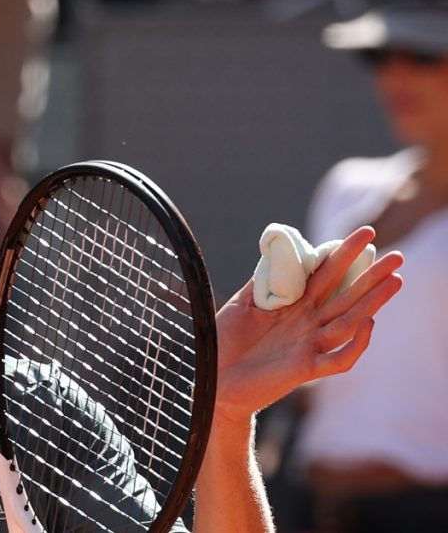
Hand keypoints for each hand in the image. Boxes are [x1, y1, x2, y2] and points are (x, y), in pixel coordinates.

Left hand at [213, 227, 402, 425]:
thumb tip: (278, 251)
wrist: (212, 378)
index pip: (325, 275)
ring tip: (395, 280)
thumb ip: (262, 282)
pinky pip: (338, 359)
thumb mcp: (241, 305)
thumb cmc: (224, 342)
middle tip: (398, 256)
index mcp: (293, 306)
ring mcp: (308, 346)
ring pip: (348, 322)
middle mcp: (306, 324)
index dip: (344, 255)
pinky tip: (368, 323)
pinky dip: (355, 344)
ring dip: (372, 302)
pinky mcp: (304, 370)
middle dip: (371, 276)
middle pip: (345, 296)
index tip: (366, 233)